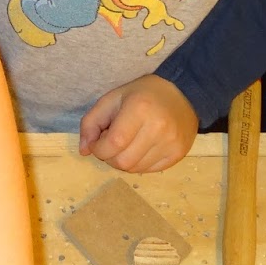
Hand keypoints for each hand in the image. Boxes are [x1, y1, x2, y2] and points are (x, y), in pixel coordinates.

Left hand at [78, 75, 196, 172]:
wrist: (181, 93)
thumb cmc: (142, 94)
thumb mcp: (111, 99)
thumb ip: (91, 122)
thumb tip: (84, 150)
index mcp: (139, 109)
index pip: (113, 143)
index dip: (99, 149)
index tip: (97, 142)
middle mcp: (158, 128)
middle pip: (123, 161)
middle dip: (109, 157)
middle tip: (111, 144)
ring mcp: (171, 143)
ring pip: (135, 169)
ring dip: (123, 161)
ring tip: (126, 145)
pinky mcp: (179, 153)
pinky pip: (150, 170)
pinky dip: (138, 164)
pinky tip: (139, 149)